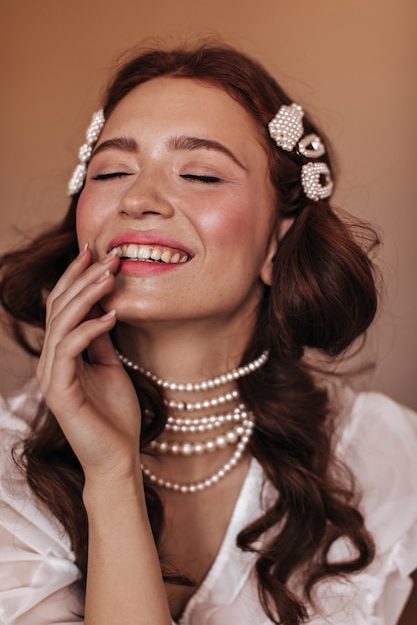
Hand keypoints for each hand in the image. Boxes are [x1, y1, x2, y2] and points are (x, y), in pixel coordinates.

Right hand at [37, 246, 141, 482]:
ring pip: (61, 323)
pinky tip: (111, 316)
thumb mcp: (111, 367)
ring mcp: (51, 376)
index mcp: (61, 354)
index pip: (63, 306)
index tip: (96, 252)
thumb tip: (104, 308)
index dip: (77, 278)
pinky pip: (69, 350)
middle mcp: (50, 361)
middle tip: (108, 255)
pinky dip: (90, 329)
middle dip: (83, 278)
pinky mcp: (59, 391)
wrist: (117, 458)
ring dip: (86, 296)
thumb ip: (101, 340)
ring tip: (110, 275)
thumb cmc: (116, 415)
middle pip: (58, 308)